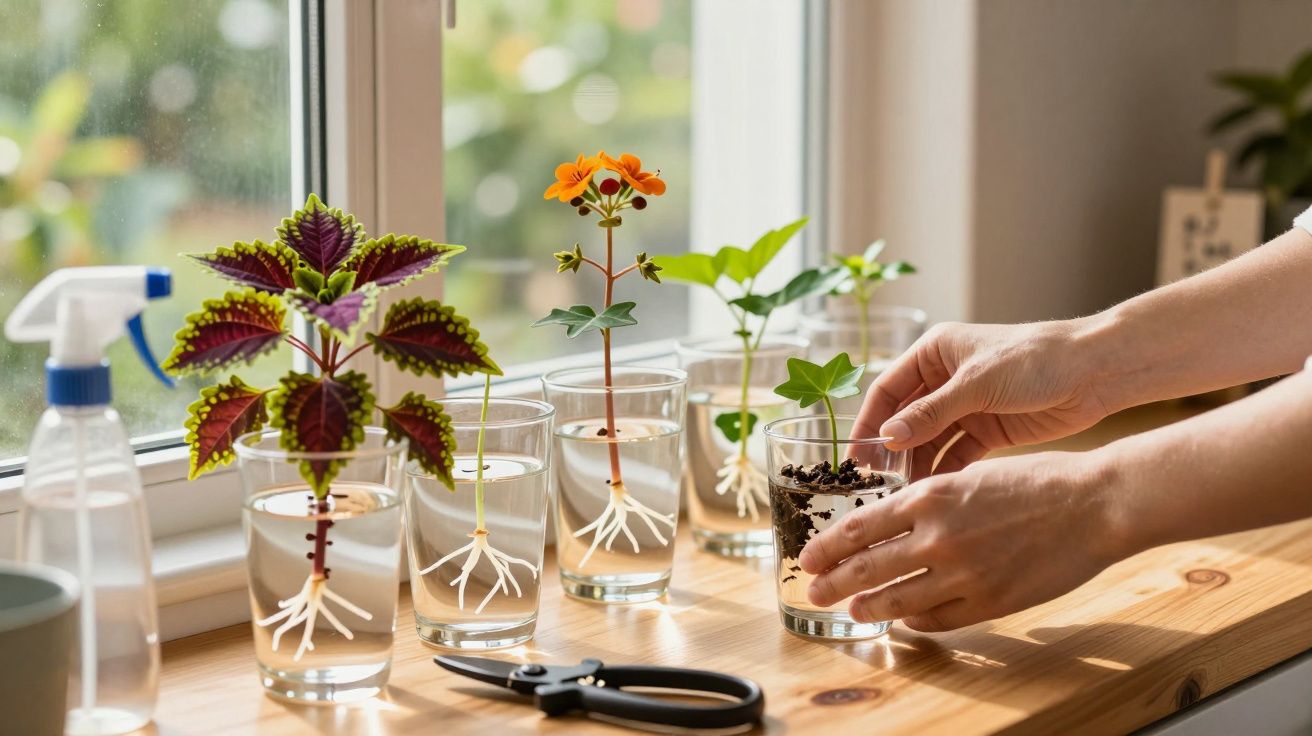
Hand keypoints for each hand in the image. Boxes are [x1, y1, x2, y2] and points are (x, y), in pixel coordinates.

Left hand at [799, 451, 1126, 631]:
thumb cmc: (1036, 481)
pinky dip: (916, 620)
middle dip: (832, 584)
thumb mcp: (968, 476)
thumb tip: (891, 522)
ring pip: (896, 601)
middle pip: (866, 569)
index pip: (858, 528)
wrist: (1093, 504)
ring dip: (868, 608)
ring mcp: (963, 573)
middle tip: (813, 593)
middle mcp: (937, 536)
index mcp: (928, 496)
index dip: (826, 547)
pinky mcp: (990, 602)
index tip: (808, 558)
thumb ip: (928, 500)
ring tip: (853, 611)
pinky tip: (907, 619)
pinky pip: (938, 619)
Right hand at [856, 320, 1112, 478]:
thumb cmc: (1035, 360)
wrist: (1094, 373)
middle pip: (905, 418)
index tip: (855, 456)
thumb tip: (888, 438)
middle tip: (875, 483)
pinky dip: (944, 471)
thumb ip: (931, 413)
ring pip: (928, 440)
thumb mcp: (977, 383)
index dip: (869, 422)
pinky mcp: (987, 429)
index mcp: (934, 352)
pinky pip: (955, 454)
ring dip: (916, 464)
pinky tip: (934, 492)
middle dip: (891, 450)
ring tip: (904, 495)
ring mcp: (966, 406)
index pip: (888, 389)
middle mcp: (944, 378)